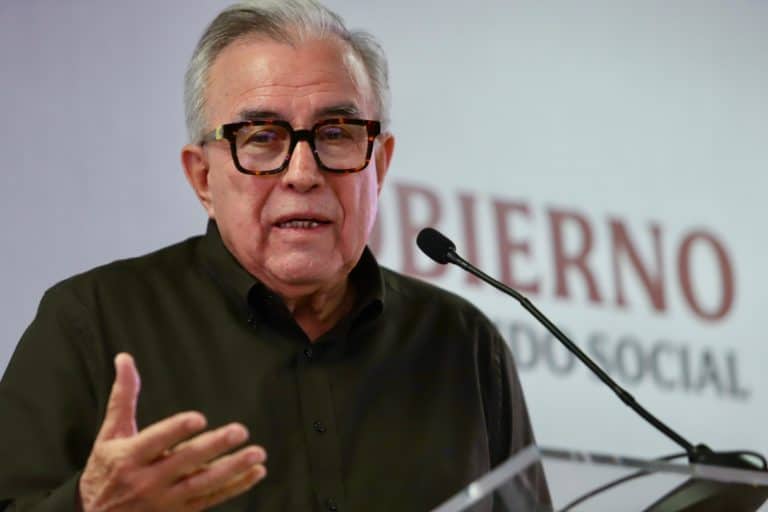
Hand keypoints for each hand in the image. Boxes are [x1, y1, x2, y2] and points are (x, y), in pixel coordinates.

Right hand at [78, 353, 266, 511]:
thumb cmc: (106, 470)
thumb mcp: (109, 434)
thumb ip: (123, 397)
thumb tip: (125, 358)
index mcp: (129, 457)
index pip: (154, 441)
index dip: (176, 430)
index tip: (199, 418)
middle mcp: (147, 481)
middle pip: (184, 462)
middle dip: (213, 446)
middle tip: (239, 431)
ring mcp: (165, 500)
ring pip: (203, 483)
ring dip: (233, 469)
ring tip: (257, 453)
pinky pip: (211, 499)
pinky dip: (235, 487)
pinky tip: (256, 472)